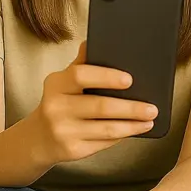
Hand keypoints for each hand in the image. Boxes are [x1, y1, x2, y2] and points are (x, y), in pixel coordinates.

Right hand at [29, 41, 157, 163]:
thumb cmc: (59, 103)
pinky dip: (122, 136)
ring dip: (132, 125)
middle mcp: (56, 107)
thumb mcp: (63, 82)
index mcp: (56, 84)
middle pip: (100, 106)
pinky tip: (134, 130)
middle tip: (152, 107)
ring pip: (106, 129)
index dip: (106, 77)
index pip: (80, 75)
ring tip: (149, 120)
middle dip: (131, 108)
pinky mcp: (72, 150)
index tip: (129, 80)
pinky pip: (104, 142)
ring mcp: (63, 131)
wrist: (39, 138)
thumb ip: (80, 64)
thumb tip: (92, 41)